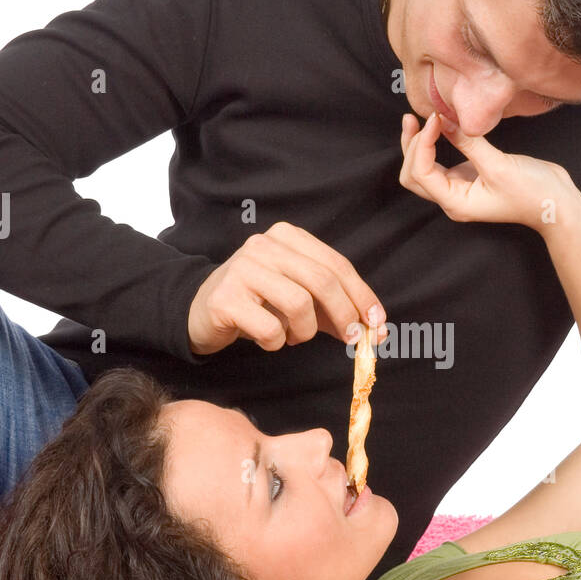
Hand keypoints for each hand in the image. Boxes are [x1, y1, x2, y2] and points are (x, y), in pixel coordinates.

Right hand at [187, 222, 386, 355]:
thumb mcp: (301, 299)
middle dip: (345, 314)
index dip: (362, 296)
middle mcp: (264, 246)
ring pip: (299, 304)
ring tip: (293, 337)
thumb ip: (336, 310)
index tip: (377, 323)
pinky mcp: (225, 298)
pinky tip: (267, 339)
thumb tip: (376, 330)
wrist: (202, 311)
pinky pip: (269, 328)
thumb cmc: (260, 304)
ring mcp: (242, 269)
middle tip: (352, 339)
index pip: (337, 265)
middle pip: (322, 281)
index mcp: (288, 237)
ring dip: (304, 331)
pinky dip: (276, 342)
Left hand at [398, 110, 580, 229]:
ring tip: (418, 119)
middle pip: (413, 175)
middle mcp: (452, 199)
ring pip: (422, 169)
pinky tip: (438, 126)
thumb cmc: (532, 192)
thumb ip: (469, 142)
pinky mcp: (468, 176)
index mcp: (456, 203)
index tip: (436, 118)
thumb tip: (443, 120)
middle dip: (410, 146)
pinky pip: (439, 162)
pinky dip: (432, 145)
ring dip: (416, 146)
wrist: (556, 202)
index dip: (422, 144)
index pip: (421, 173)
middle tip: (415, 117)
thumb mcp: (498, 165)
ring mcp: (458, 188)